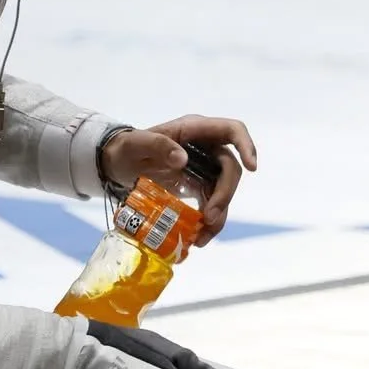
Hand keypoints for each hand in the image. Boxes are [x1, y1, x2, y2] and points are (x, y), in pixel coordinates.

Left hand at [102, 117, 257, 246]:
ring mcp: (204, 167)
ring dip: (219, 214)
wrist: (117, 164)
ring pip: (224, 190)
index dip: (246, 146)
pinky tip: (198, 238)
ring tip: (202, 237)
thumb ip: (156, 145)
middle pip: (231, 169)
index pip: (232, 130)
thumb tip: (182, 159)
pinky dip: (209, 222)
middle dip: (225, 195)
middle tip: (209, 218)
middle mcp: (205, 147)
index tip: (252, 168)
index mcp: (195, 130)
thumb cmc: (126, 148)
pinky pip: (212, 203)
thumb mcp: (135, 145)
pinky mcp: (198, 185)